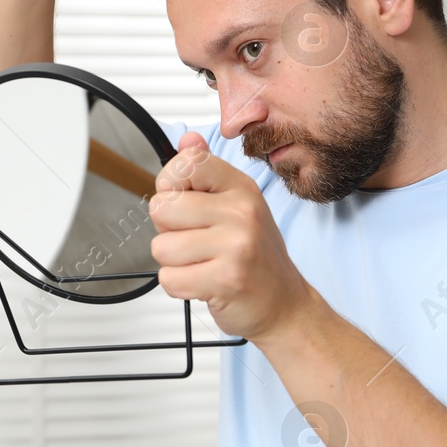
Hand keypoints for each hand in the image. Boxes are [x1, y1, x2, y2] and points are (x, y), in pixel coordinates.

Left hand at [149, 133, 313, 343]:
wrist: (285, 306)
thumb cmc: (255, 258)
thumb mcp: (237, 206)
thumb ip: (207, 173)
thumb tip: (187, 139)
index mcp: (241, 188)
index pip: (184, 164)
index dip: (170, 188)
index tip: (187, 207)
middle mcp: (241, 211)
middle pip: (162, 208)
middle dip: (169, 231)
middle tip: (197, 243)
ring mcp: (236, 245)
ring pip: (161, 247)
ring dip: (174, 263)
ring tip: (204, 264)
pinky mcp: (226, 279)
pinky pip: (169, 278)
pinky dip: (180, 286)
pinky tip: (205, 283)